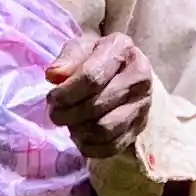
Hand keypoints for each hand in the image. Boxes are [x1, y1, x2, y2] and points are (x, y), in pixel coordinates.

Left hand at [46, 31, 155, 161]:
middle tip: (56, 114)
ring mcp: (143, 104)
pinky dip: (90, 147)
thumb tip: (53, 76)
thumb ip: (66, 59)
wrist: (121, 71)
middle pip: (96, 105)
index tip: (52, 98)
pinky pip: (112, 146)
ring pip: (104, 129)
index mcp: (121, 48)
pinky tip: (81, 136)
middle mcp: (139, 76)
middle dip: (68, 114)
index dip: (66, 93)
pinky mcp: (140, 127)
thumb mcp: (80, 48)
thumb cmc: (94, 57)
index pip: (91, 77)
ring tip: (69, 125)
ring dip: (79, 131)